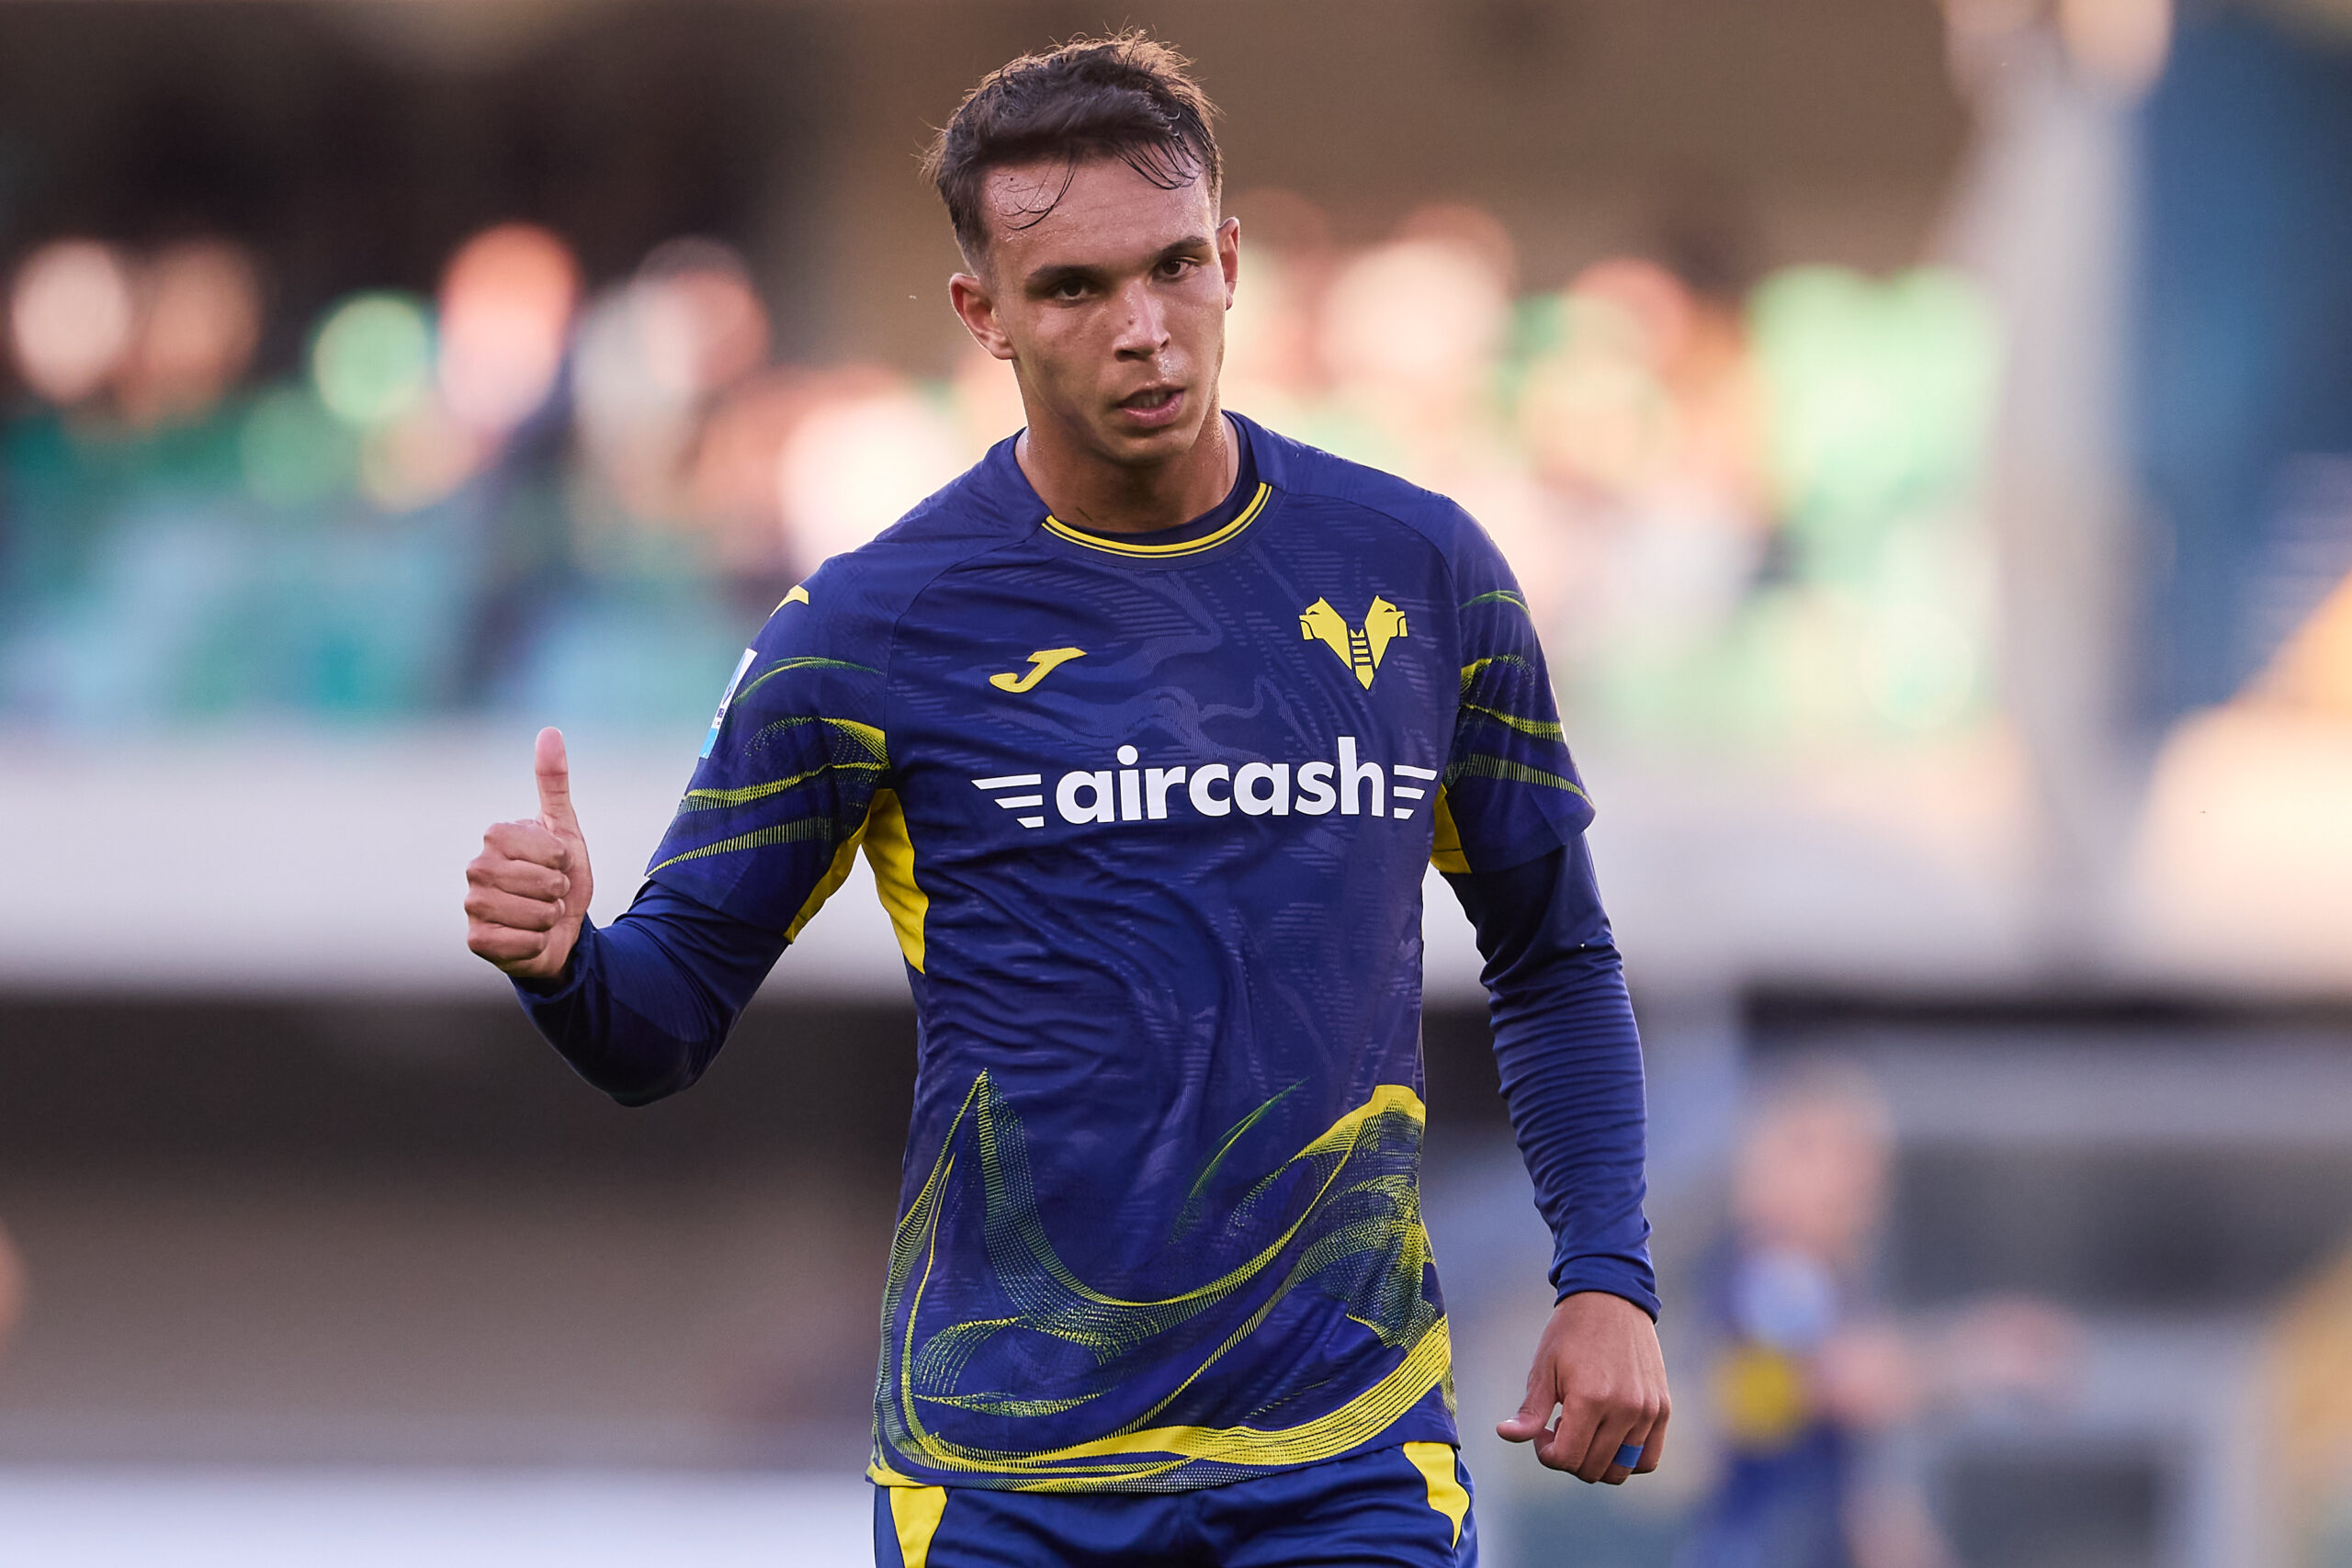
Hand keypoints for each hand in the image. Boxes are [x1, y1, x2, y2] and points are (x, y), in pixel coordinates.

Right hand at [464, 727, 593, 980]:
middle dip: (559, 891)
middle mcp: (476, 867)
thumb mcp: (565, 828)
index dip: (563, 860)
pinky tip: (529, 937)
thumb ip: (554, 782)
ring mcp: (472, 905)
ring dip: (550, 917)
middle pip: (543, 882)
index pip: (549, 850)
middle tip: (551, 893)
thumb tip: (549, 731)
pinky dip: (537, 942)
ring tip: (542, 914)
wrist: (560, 929)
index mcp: (495, 836)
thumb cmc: (560, 876)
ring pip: (534, 914)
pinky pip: (521, 943)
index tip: (557, 863)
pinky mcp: (476, 940)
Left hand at [1497, 1290, 1670, 1483]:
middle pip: (1592, 1469)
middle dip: (1568, 1457)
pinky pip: (1648, 1459)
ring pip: (1620, 1470)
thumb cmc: (1571, 1333)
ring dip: (1596, 1461)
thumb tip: (1504, 1435)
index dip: (1546, 1453)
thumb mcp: (1544, 1368)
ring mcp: (1648, 1411)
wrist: (1611, 1300)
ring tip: (1585, 1428)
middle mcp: (1624, 1409)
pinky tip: (1609, 1437)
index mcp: (1590, 1399)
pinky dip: (1627, 1460)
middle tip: (1561, 1426)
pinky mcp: (1662, 1409)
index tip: (1543, 1430)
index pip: (1566, 1458)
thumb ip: (1530, 1410)